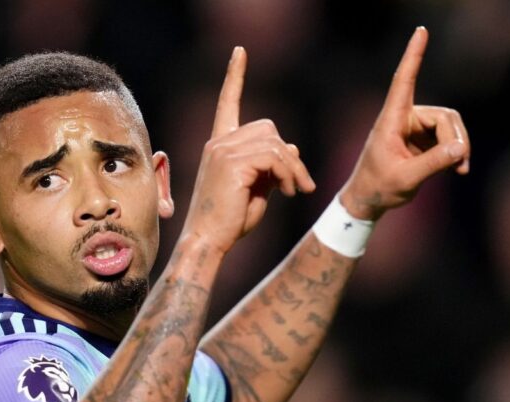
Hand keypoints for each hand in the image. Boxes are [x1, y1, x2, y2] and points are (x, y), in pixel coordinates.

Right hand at [182, 47, 315, 253]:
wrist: (209, 240)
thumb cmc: (231, 219)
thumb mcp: (257, 188)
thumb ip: (272, 165)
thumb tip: (292, 148)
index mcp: (220, 145)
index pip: (228, 103)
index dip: (235, 77)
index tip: (239, 52)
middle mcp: (219, 142)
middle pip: (269, 128)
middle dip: (290, 156)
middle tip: (300, 185)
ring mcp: (223, 150)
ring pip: (275, 143)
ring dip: (293, 169)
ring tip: (296, 191)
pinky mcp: (232, 163)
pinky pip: (274, 157)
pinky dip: (289, 174)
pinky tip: (289, 193)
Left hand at [340, 27, 470, 220]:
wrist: (369, 199)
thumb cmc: (379, 187)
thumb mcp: (406, 179)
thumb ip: (433, 163)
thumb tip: (461, 148)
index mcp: (391, 119)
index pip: (404, 81)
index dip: (414, 55)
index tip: (421, 31)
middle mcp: (404, 117)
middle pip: (444, 116)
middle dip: (455, 139)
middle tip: (460, 165)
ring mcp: (415, 127)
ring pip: (451, 126)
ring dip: (459, 147)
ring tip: (460, 169)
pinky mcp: (424, 139)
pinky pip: (450, 138)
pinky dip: (456, 153)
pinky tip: (458, 169)